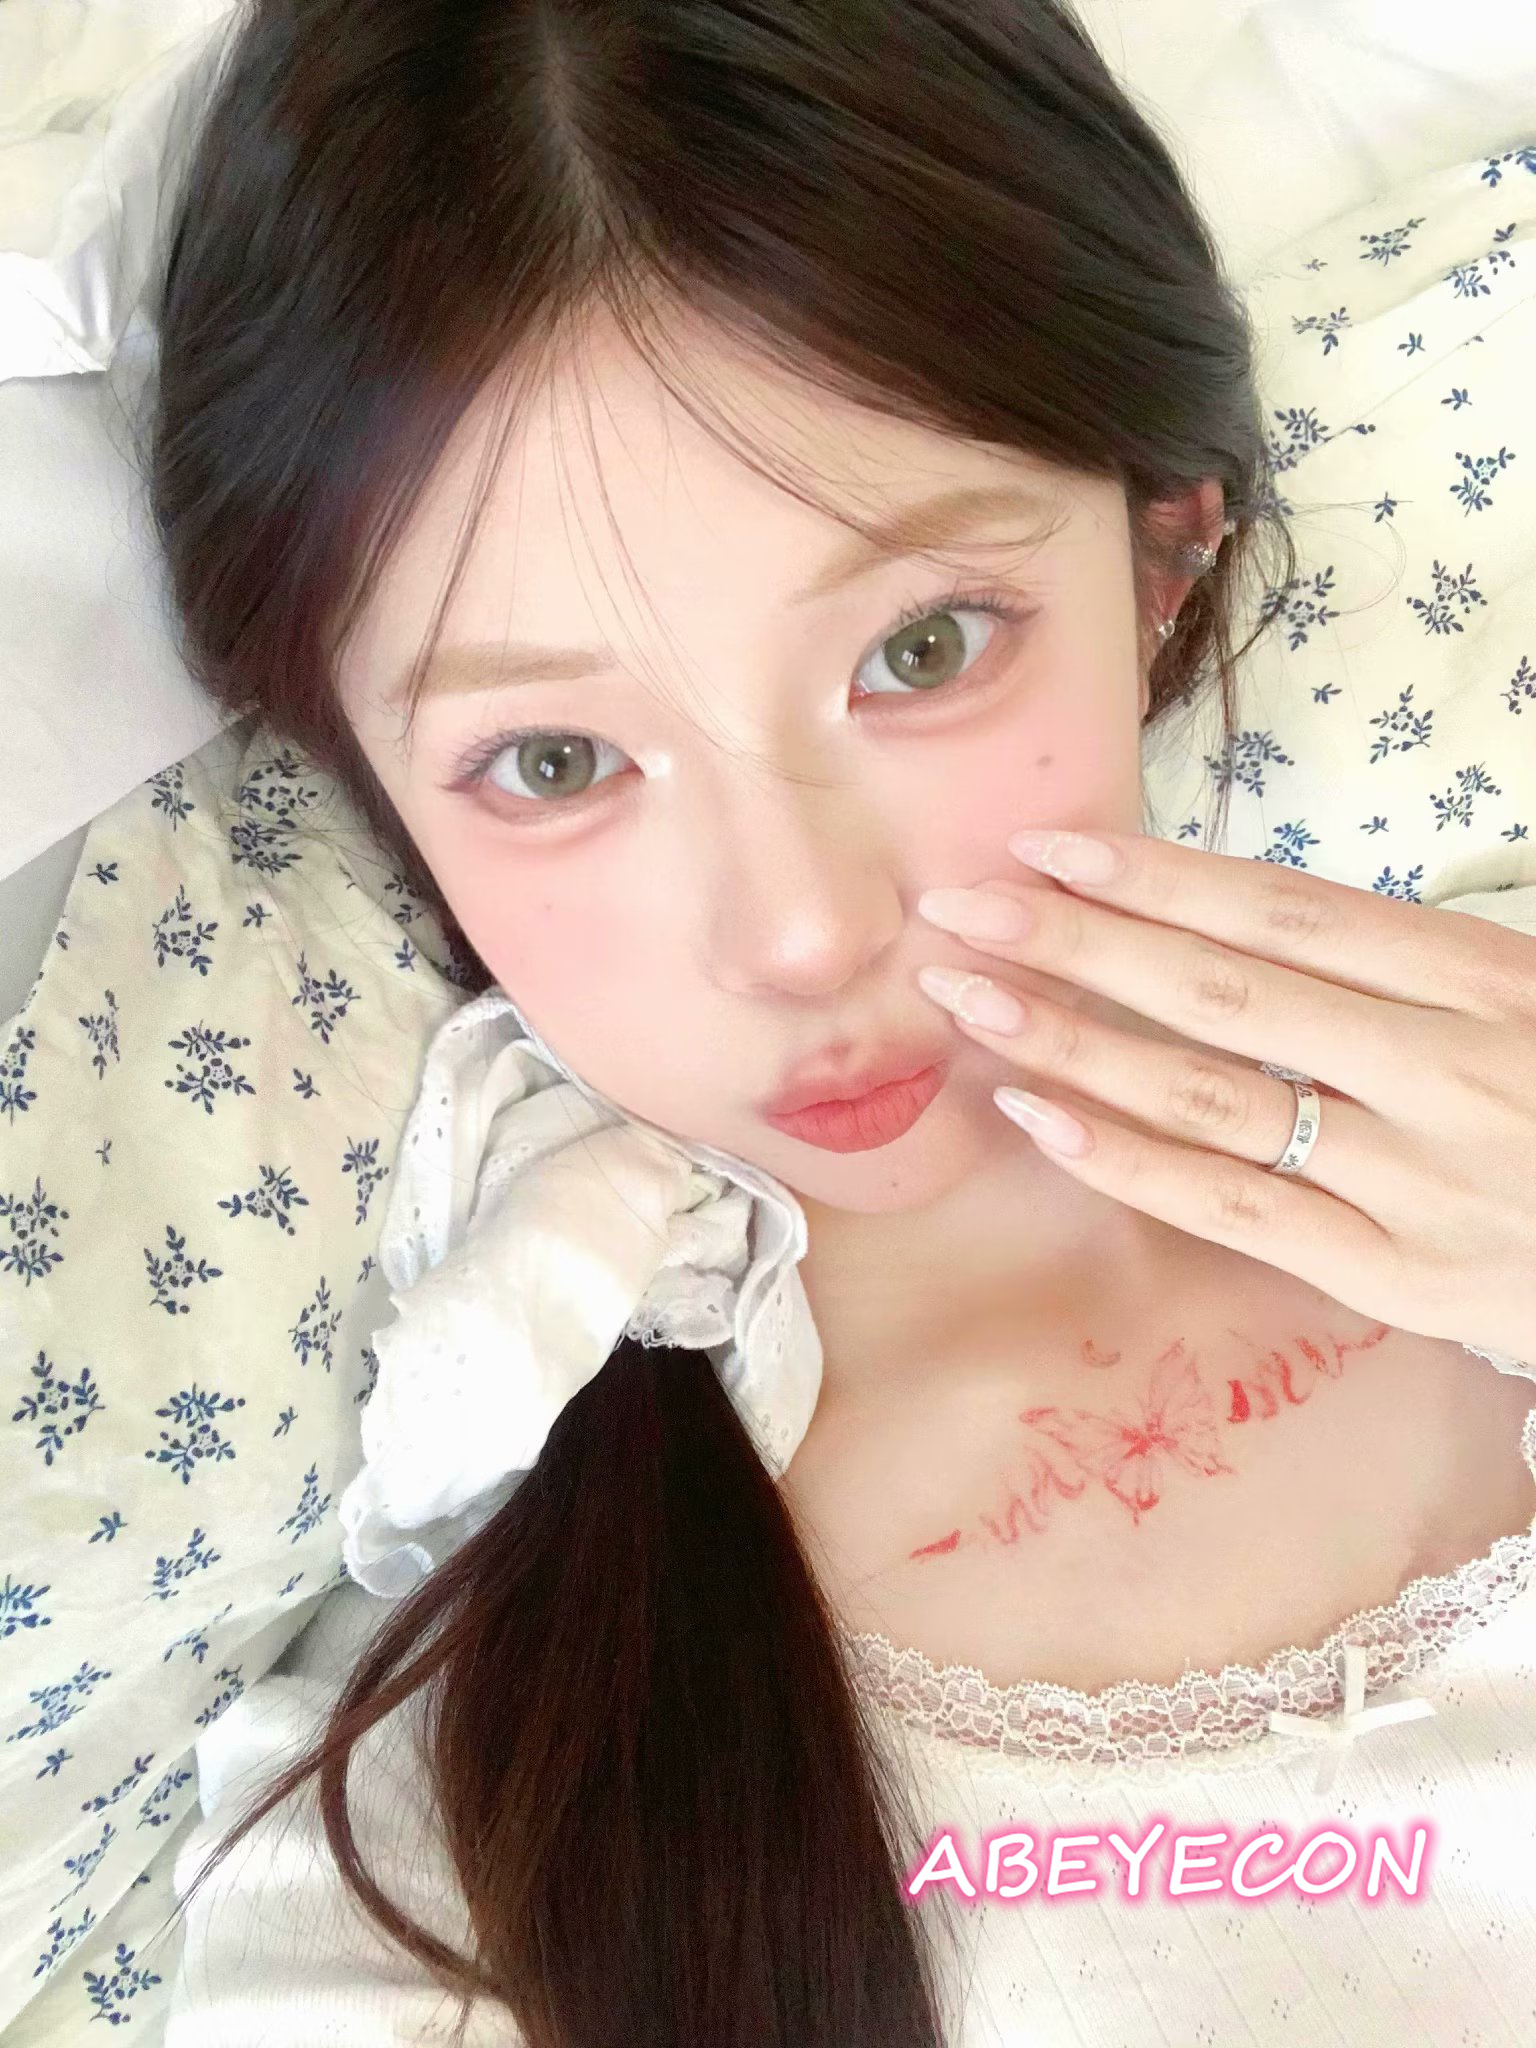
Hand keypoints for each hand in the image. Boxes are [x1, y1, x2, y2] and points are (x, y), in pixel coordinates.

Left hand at [912, 827, 1535, 1363]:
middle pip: (1227, 993)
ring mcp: (1417, 1179)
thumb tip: (1250, 913)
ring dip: (1077, 1043)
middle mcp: (1446, 1069)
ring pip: (1216, 1100)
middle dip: (1079, 943)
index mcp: (1487, 978)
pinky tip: (1040, 1117)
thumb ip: (1412, 958)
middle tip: (958, 906)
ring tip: (969, 997)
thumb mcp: (1533, 994)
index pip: (1291, 913)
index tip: (1048, 845)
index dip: (1161, 877)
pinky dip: (1133, 1165)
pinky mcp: (1399, 1278)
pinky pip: (1241, 1213)